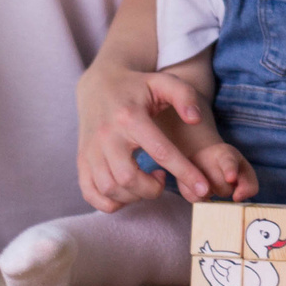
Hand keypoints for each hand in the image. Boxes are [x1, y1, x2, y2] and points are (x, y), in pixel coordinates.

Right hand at [77, 62, 211, 209]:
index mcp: (129, 116)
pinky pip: (91, 193)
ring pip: (110, 189)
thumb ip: (185, 96)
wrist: (99, 84)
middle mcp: (106, 135)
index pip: (161, 151)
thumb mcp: (164, 83)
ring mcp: (91, 150)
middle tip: (163, 178)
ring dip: (134, 195)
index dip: (185, 172)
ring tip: (146, 181)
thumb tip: (195, 119)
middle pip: (129, 178)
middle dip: (153, 189)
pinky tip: (127, 192)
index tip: (203, 188)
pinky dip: (110, 202)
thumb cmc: (138, 86)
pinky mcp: (82, 161)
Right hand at [193, 141, 260, 199]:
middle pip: (222, 187)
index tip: (231, 178)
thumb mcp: (244, 171)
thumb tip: (237, 198)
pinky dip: (203, 198)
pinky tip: (203, 187)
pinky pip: (195, 199)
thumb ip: (249, 185)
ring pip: (208, 194)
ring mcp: (189, 169)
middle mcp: (204, 158)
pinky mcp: (181, 183)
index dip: (230, 171)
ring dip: (214, 192)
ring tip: (213, 181)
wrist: (205, 157)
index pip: (228, 162)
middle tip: (225, 179)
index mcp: (224, 153)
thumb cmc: (230, 167)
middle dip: (227, 188)